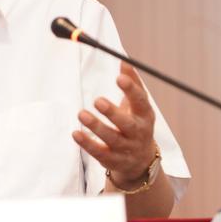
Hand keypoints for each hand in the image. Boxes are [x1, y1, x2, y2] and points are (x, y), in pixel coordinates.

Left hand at [72, 61, 155, 188]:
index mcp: (145, 116)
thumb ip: (132, 83)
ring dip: (96, 127)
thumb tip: (124, 60)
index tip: (119, 77)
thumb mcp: (137, 105)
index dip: (132, 90)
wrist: (140, 161)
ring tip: (81, 113)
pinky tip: (75, 133)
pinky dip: (87, 144)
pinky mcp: (112, 160)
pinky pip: (99, 153)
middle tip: (97, 100)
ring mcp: (126, 149)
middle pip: (126, 124)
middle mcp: (138, 133)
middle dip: (112, 113)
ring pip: (111, 139)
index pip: (141, 102)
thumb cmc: (136, 123)